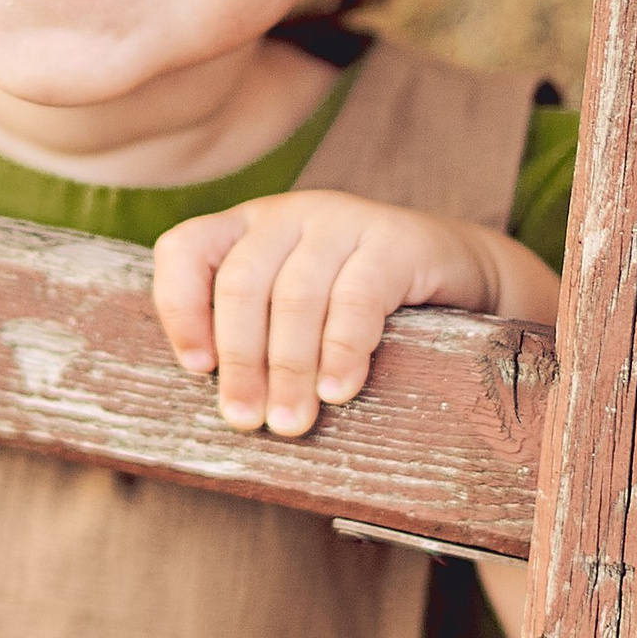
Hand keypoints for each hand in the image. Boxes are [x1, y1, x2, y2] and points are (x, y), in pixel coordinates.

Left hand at [151, 187, 558, 439]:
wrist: (456, 275)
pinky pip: (358, 296)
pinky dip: (343, 349)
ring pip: (297, 294)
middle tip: (247, 420)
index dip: (180, 308)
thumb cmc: (360, 309)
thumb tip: (228, 407)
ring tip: (292, 421)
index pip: (185, 249)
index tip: (197, 369)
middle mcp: (288, 215)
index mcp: (247, 229)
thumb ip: (257, 336)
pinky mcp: (394, 239)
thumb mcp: (296, 313)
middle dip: (241, 360)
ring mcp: (341, 220)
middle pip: (242, 282)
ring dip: (290, 367)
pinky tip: (340, 389)